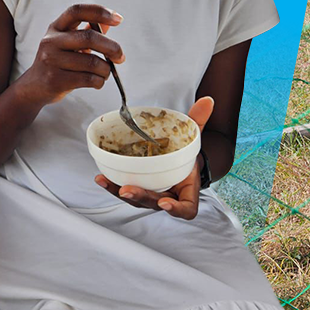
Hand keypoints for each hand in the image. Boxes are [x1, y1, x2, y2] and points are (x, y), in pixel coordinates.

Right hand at [15, 4, 123, 105]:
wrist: (34, 87)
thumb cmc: (56, 63)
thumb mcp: (66, 43)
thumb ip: (86, 32)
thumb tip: (109, 22)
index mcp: (55, 28)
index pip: (77, 11)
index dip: (99, 12)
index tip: (118, 19)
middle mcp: (51, 41)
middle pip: (89, 37)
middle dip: (112, 47)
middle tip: (120, 56)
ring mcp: (51, 60)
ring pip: (92, 62)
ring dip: (106, 69)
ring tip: (105, 73)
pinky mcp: (55, 80)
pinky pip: (88, 79)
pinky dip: (99, 81)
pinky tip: (97, 82)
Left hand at [95, 97, 214, 219]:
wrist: (179, 160)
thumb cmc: (186, 154)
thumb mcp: (193, 138)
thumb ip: (198, 121)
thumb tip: (207, 100)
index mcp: (186, 191)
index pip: (186, 209)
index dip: (176, 210)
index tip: (165, 203)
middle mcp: (168, 197)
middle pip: (154, 203)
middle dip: (140, 197)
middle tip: (127, 189)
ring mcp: (150, 196)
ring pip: (135, 200)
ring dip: (119, 192)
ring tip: (106, 182)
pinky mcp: (137, 189)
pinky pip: (123, 191)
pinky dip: (111, 185)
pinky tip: (101, 177)